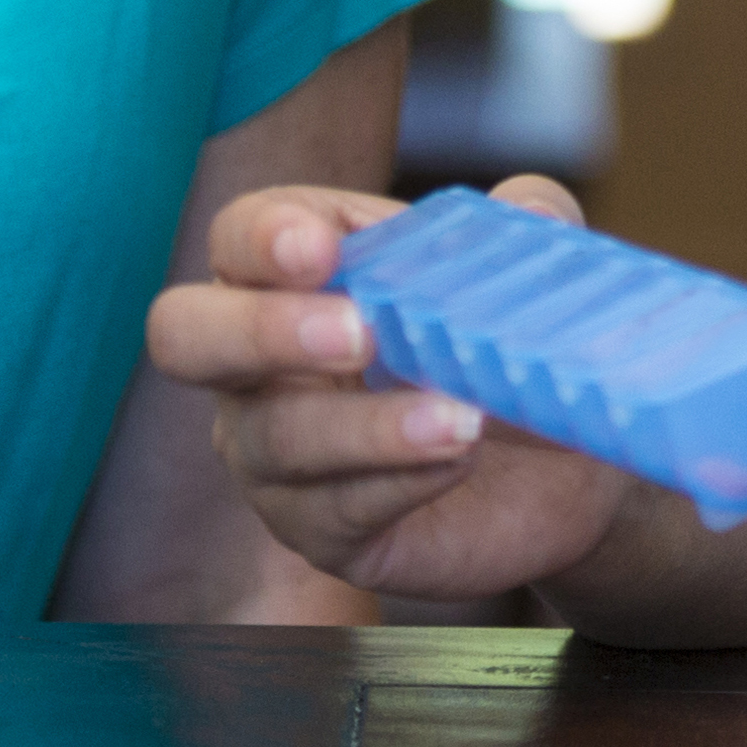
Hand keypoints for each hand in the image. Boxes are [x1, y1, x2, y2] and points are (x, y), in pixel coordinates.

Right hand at [144, 178, 641, 601]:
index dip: (262, 239)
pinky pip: (332, 510)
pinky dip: (400, 480)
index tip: (318, 246)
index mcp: (290, 271)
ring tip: (460, 418)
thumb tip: (538, 216)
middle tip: (358, 332)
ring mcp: (274, 452)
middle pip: (186, 337)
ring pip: (274, 439)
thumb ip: (534, 216)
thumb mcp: (532, 266)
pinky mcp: (320, 530)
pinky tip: (457, 458)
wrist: (560, 463)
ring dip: (369, 426)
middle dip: (261, 330)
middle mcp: (256, 362)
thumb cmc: (511, 343)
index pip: (236, 239)